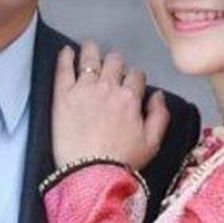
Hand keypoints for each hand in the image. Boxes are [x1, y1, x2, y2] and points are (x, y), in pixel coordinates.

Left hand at [51, 41, 169, 169]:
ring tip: (90, 48)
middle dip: (115, 62)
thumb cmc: (121, 163)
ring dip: (92, 50)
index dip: (134, 77)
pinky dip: (66, 56)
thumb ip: (160, 115)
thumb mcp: (152, 143)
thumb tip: (158, 95)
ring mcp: (84, 89)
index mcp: (130, 98)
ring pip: (91, 57)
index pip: (136, 75)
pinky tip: (66, 51)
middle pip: (114, 61)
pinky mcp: (63, 95)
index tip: (129, 82)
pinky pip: (65, 68)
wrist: (90, 174)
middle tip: (110, 66)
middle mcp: (108, 88)